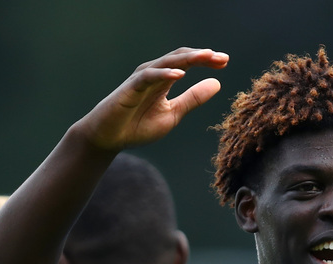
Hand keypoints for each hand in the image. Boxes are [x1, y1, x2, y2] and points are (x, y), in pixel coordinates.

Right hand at [77, 47, 227, 151]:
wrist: (108, 139)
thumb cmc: (136, 127)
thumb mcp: (172, 115)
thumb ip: (192, 99)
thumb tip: (217, 83)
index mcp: (164, 80)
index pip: (188, 63)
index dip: (206, 60)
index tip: (225, 62)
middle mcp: (154, 74)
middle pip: (180, 57)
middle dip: (201, 56)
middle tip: (222, 58)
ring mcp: (142, 79)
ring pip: (167, 62)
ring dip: (187, 58)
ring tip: (206, 56)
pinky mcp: (130, 87)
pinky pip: (149, 76)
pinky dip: (164, 73)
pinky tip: (180, 75)